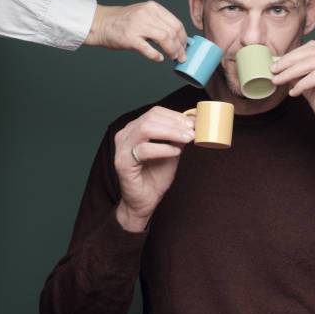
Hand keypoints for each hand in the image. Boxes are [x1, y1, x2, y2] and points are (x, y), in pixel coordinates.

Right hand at [85, 1, 186, 62]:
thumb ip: (159, 23)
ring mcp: (138, 25)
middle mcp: (146, 14)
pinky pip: (148, 48)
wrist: (100, 22)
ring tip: (174, 58)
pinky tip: (159, 58)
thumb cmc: (123, 21)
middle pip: (172, 32)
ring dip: (172, 51)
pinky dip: (156, 55)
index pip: (176, 23)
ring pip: (164, 39)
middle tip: (181, 56)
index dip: (183, 38)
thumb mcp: (144, 15)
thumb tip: (177, 39)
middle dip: (180, 47)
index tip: (185, 46)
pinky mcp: (129, 37)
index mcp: (153, 8)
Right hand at [114, 106, 194, 231]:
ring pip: (146, 129)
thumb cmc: (155, 176)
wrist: (144, 200)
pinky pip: (144, 149)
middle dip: (175, 123)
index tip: (193, 123)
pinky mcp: (122, 163)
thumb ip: (177, 138)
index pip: (155, 112)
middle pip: (150, 118)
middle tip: (192, 131)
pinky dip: (163, 148)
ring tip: (187, 139)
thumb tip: (192, 123)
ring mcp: (122, 148)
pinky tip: (175, 152)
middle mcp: (126, 135)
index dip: (175, 116)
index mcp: (135, 129)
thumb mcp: (171, 152)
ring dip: (171, 132)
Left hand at [270, 40, 314, 143]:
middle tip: (272, 70)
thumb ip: (301, 77)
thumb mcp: (313, 90)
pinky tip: (293, 93)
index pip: (313, 47)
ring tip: (278, 81)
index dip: (292, 54)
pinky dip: (301, 84)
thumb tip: (281, 67)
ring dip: (290, 72)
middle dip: (288, 60)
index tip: (276, 64)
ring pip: (311, 63)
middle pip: (311, 51)